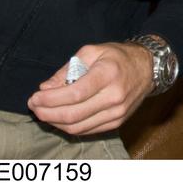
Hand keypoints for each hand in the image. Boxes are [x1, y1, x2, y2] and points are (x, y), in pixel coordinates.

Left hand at [26, 42, 153, 135]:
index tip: (34, 98)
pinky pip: (87, 131)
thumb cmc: (118, 57)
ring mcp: (117, 112)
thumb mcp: (92, 52)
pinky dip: (69, 127)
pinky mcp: (117, 122)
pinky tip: (60, 118)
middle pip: (73, 114)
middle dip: (47, 113)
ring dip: (55, 123)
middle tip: (34, 107)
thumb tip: (45, 88)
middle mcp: (115, 96)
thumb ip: (67, 69)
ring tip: (44, 113)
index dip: (50, 100)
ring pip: (78, 127)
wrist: (148, 68)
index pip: (74, 94)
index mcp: (108, 74)